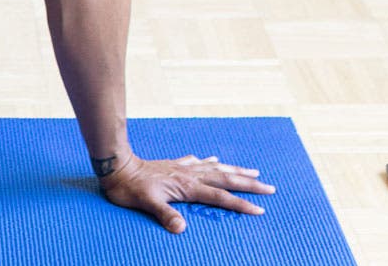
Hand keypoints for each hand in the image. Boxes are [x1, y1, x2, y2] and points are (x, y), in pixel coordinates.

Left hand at [98, 154, 275, 232]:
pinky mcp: (173, 165)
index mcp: (187, 186)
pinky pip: (197, 162)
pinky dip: (209, 162)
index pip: (220, 198)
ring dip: (235, 171)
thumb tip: (181, 229)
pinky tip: (214, 159)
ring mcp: (183, 168)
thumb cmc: (130, 187)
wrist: (117, 165)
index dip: (240, 204)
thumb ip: (165, 215)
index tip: (260, 209)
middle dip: (248, 185)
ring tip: (252, 171)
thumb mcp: (146, 203)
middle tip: (270, 187)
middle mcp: (189, 175)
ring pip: (215, 168)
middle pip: (225, 179)